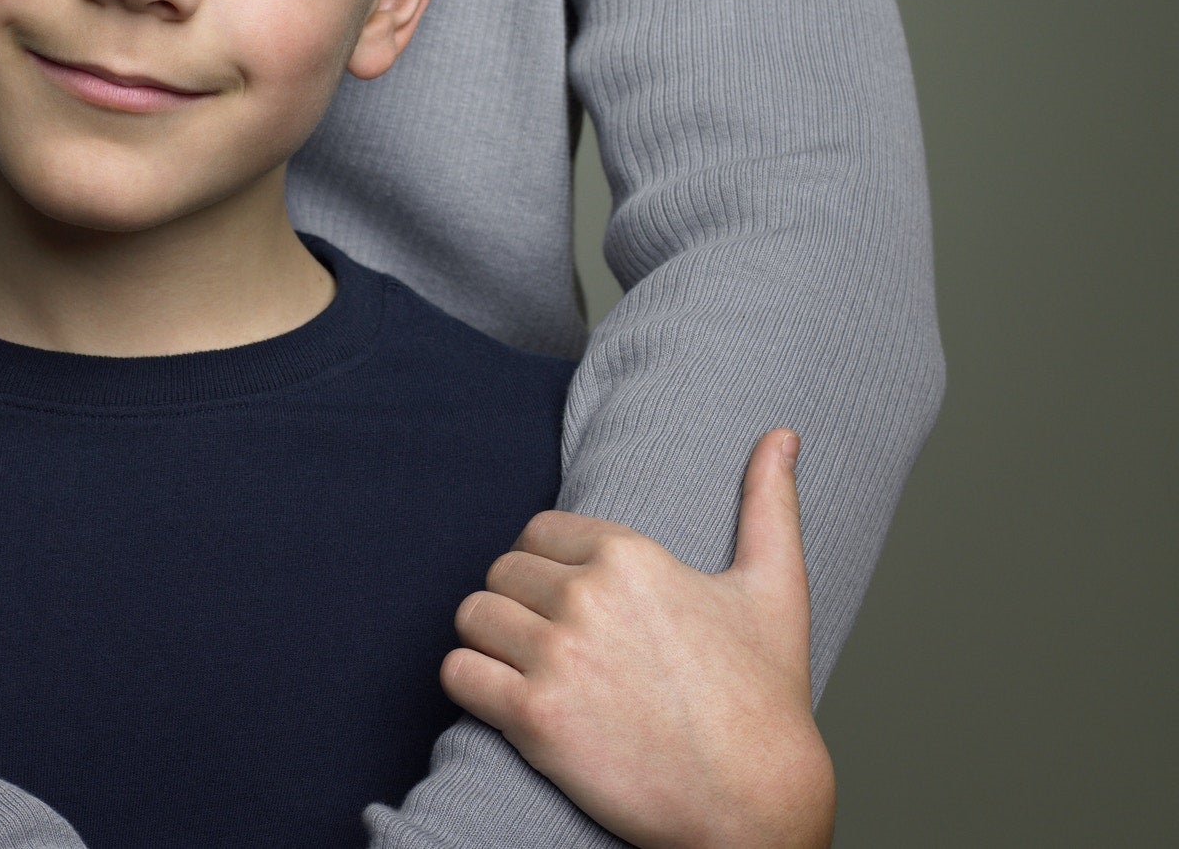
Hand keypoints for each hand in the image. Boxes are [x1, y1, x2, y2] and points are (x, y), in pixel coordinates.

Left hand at [441, 429, 834, 848]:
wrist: (757, 806)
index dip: (545, 567)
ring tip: (521, 669)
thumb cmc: (765, 701)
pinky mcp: (533, 717)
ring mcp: (557, 656)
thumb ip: (769, 504)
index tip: (567, 603)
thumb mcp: (776, 590)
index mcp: (631, 556)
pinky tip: (501, 700)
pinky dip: (469, 683)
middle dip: (517, 606)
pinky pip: (458, 672)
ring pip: (473, 617)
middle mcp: (587, 596)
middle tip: (548, 644)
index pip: (538, 532)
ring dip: (488, 642)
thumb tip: (782, 435)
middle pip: (501, 573)